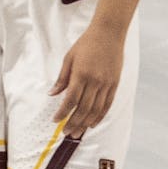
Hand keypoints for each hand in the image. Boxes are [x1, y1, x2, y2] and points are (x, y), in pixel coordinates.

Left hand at [51, 21, 124, 138]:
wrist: (108, 35)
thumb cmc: (85, 44)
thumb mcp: (69, 58)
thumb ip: (62, 78)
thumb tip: (52, 94)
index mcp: (81, 74)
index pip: (70, 100)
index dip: (62, 113)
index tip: (55, 121)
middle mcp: (95, 82)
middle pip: (83, 109)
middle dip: (73, 123)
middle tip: (66, 133)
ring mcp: (107, 84)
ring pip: (96, 110)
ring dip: (86, 123)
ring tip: (78, 132)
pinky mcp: (115, 85)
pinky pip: (107, 105)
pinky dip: (100, 116)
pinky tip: (92, 123)